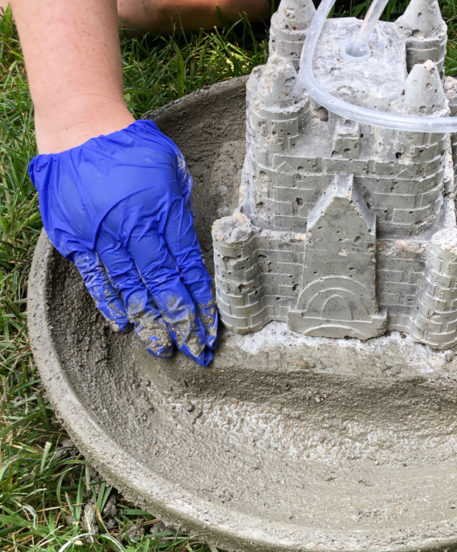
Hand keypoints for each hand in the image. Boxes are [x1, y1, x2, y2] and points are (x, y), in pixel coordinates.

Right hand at [29, 119, 216, 365]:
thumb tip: (192, 245)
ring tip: (166, 348)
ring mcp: (104, 236)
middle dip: (182, 320)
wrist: (80, 129)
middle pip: (163, 284)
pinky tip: (127, 326)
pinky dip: (112, 304)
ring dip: (151, 321)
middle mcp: (135, 228)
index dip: (200, 299)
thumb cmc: (133, 148)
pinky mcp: (78, 240)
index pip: (188, 266)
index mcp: (163, 211)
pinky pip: (97, 279)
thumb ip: (182, 209)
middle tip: (196, 350)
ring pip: (131, 288)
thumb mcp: (171, 169)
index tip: (210, 326)